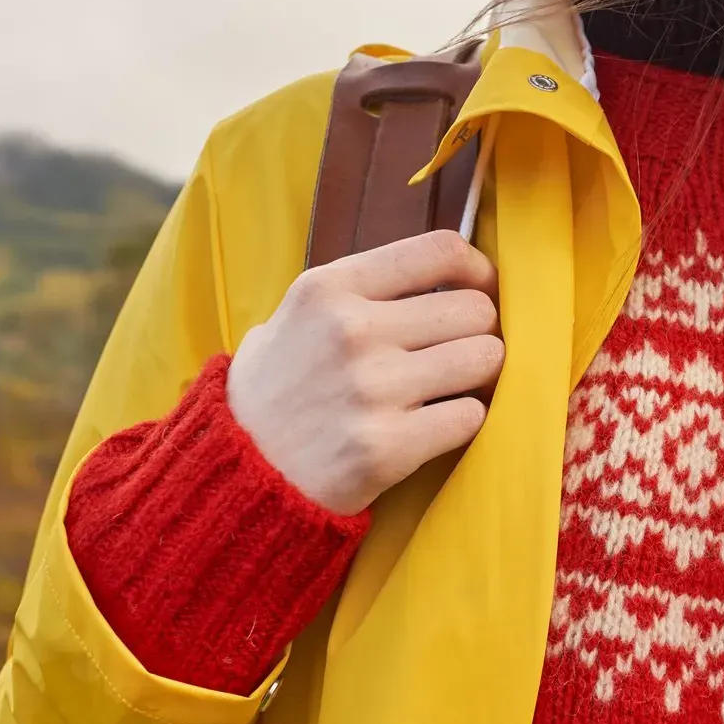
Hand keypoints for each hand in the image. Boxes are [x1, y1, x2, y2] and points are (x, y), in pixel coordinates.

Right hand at [228, 231, 504, 514]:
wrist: (238, 474)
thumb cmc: (279, 390)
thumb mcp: (296, 317)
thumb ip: (361, 291)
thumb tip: (446, 272)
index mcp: (329, 288)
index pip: (439, 250)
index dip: (478, 269)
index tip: (481, 288)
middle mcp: (352, 331)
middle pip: (474, 309)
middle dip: (480, 331)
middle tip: (463, 350)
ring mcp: (372, 389)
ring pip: (485, 358)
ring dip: (480, 376)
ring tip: (454, 387)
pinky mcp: (387, 446)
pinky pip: (471, 416)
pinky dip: (464, 420)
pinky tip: (437, 425)